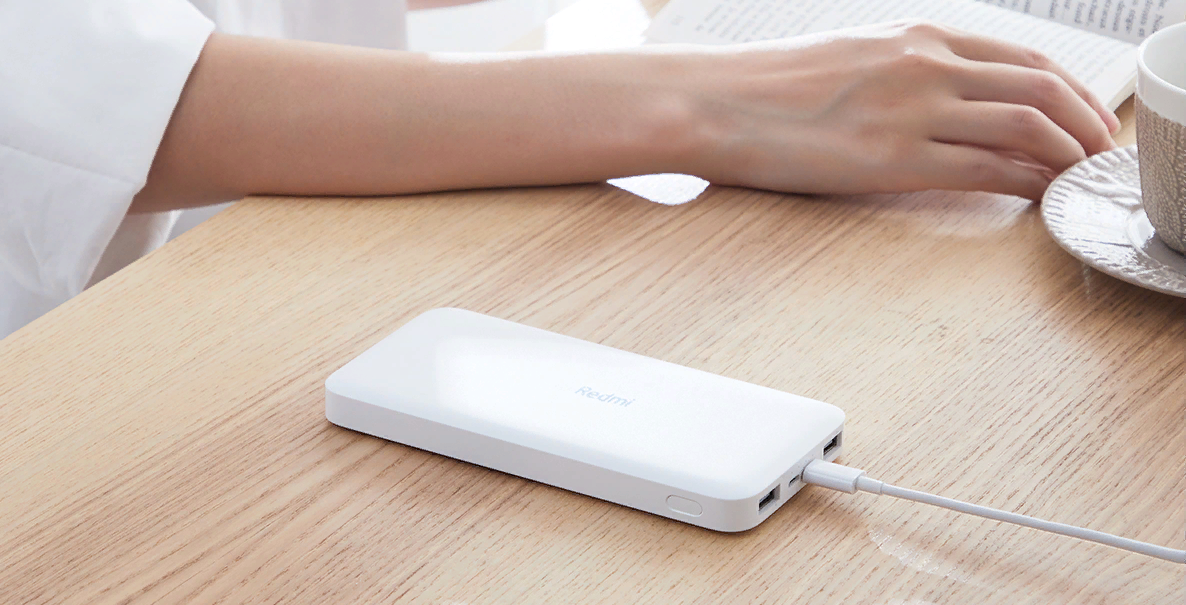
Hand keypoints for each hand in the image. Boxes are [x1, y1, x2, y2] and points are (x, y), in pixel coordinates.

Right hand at [671, 20, 1119, 199]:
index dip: (1067, 92)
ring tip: (1078, 181)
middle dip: (1084, 123)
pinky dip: (1024, 183)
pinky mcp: (893, 158)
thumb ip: (901, 69)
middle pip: (1039, 87)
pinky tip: (1035, 197)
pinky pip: (985, 170)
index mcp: (915, 37)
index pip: (1020, 59)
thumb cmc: (765, 86)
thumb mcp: (847, 56)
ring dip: (1066, 155)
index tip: (1081, 119)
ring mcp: (912, 110)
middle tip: (1097, 155)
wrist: (713, 102)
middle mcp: (925, 65)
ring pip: (1026, 126)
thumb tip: (934, 96)